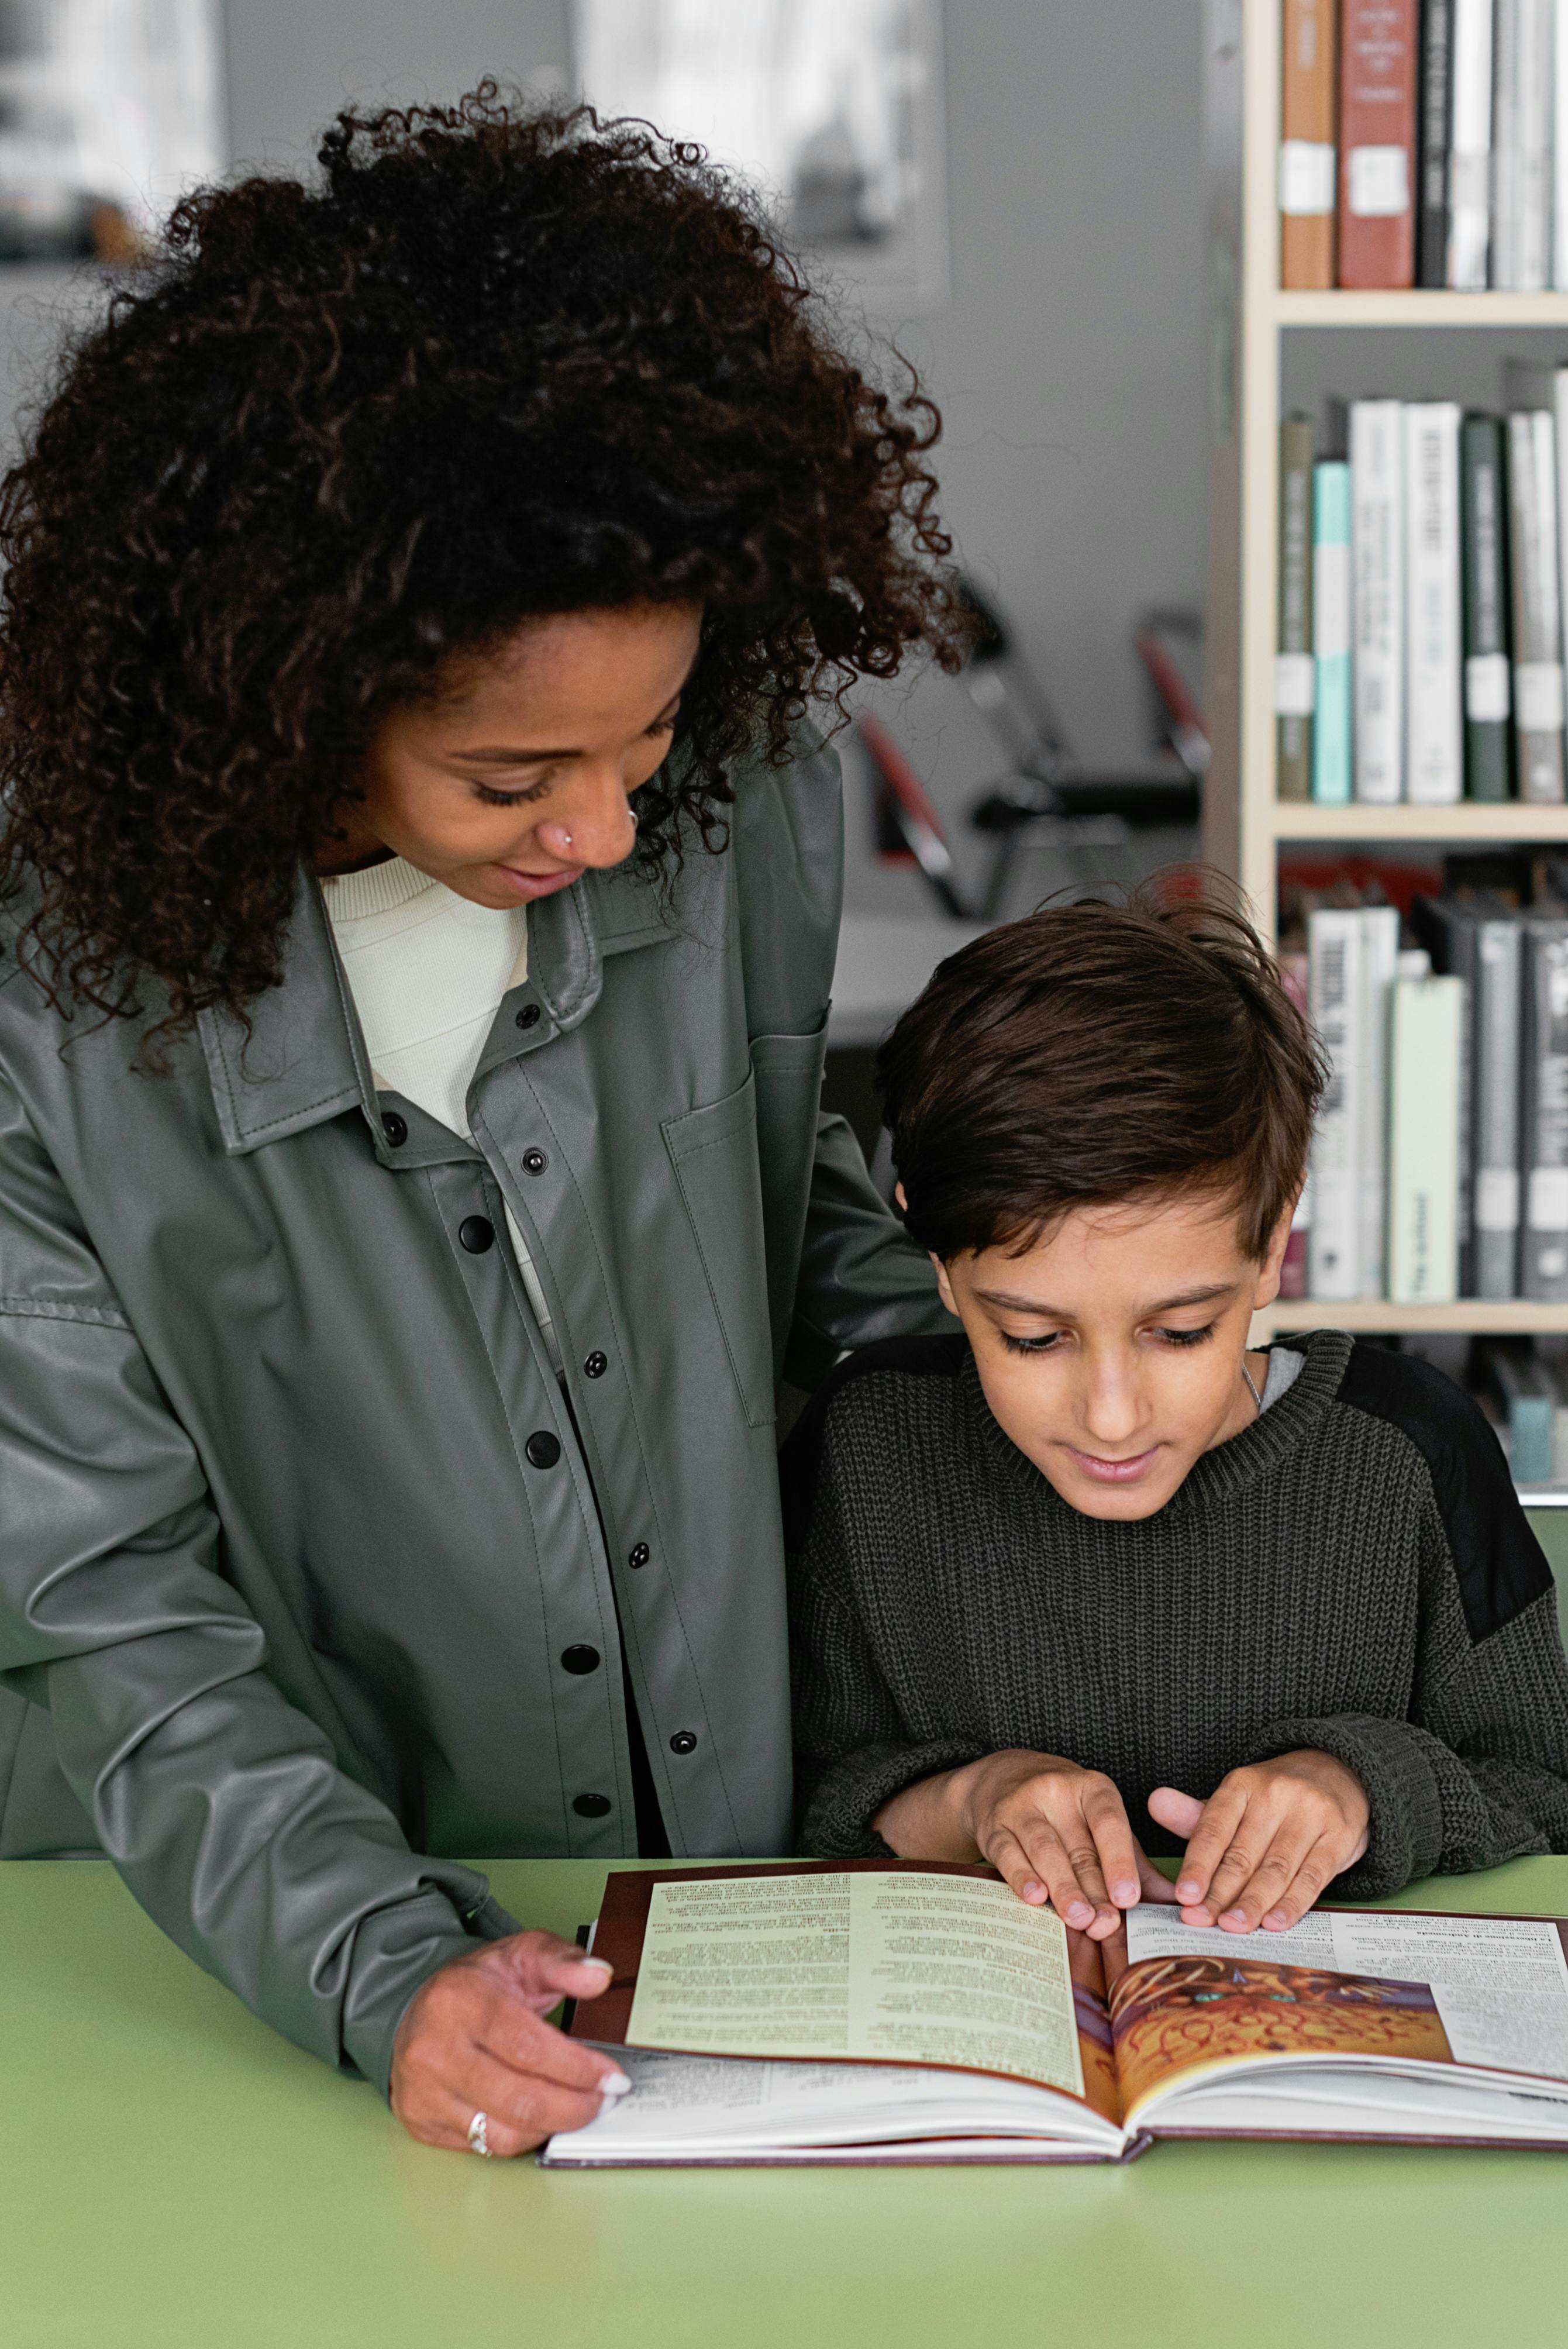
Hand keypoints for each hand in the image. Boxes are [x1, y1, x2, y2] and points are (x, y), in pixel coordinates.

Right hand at [390, 1929, 628, 2155]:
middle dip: (574, 2106)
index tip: (612, 2077)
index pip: (528, 2047)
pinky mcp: (422, 2123)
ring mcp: (423, 2092)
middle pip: (518, 2099)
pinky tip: (543, 2119)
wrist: (421, 2008)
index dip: (578, 2068)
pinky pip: (484, 2146)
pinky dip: (523, 2138)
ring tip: (579, 2110)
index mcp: (458, 2001)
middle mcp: (433, 2051)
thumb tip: (599, 1977)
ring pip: (502, 2133)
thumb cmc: (476, 1985)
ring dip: (552, 2127)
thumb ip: (563, 1962)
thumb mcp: (521, 1955)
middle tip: (604, 2100)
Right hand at [954, 1749, 1177, 1936]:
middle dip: (1093, 1890)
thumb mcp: (1102, 1828)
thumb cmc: (1066, 1815)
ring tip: (1078, 1918)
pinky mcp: (994, 1826)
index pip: (1109, 1823)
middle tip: (1105, 1924)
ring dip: (1063, 1888)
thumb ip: (1136, 1865)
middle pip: (1078, 1847)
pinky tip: (1035, 1897)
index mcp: (1092, 1789)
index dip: (1120, 1861)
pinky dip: (1021, 1877)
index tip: (1129, 1897)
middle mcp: (1057, 1792)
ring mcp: (1021, 1806)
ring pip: (1044, 1850)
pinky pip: (1008, 1853)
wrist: (1003, 1780)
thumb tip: (1179, 1905)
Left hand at [1147, 1750, 1369, 1933]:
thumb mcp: (1235, 1800)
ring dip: (1252, 1902)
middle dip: (1219, 1892)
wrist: (1337, 1774)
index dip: (1198, 1864)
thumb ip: (1196, 1815)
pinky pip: (1312, 1876)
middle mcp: (1276, 1794)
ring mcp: (1311, 1814)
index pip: (1214, 1827)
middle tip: (1200, 1921)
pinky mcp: (1339, 1836)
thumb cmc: (1274, 1800)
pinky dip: (1292, 1903)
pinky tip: (1274, 1922)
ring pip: (1276, 1867)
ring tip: (1232, 1927)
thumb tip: (1154, 1803)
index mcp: (1242, 1784)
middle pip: (1242, 1853)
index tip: (1184, 1896)